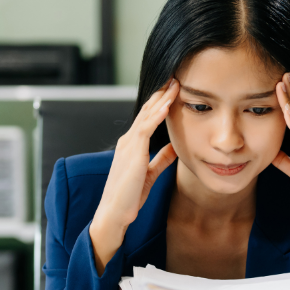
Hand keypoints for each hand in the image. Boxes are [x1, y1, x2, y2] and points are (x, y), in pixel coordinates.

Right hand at [90, 79, 179, 273]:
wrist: (115, 212)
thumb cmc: (130, 196)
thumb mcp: (150, 173)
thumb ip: (161, 159)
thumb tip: (175, 147)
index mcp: (131, 145)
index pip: (147, 118)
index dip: (160, 103)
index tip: (173, 90)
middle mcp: (128, 140)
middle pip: (147, 111)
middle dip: (161, 94)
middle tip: (175, 77)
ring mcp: (129, 145)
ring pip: (147, 115)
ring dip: (161, 98)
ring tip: (174, 83)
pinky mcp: (133, 153)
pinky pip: (146, 128)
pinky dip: (157, 115)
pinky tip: (168, 104)